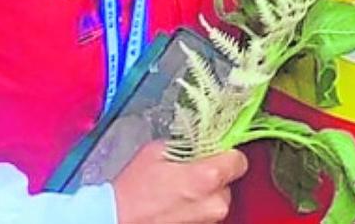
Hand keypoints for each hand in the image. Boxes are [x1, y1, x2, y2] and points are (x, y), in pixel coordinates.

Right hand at [112, 141, 247, 223]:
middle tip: (190, 170)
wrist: (115, 219)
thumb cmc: (133, 189)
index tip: (213, 151)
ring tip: (178, 189)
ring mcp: (207, 221)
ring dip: (205, 193)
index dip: (225, 153)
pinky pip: (205, 212)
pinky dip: (196, 207)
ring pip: (217, 198)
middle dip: (213, 174)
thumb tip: (202, 139)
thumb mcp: (158, 151)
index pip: (239, 159)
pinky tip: (176, 202)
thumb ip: (188, 144)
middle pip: (228, 181)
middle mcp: (215, 203)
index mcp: (208, 177)